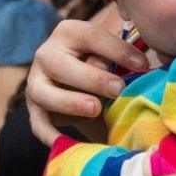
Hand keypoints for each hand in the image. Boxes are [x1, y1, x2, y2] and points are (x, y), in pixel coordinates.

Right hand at [25, 19, 148, 145]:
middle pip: (59, 63)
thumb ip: (119, 59)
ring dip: (69, 102)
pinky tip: (65, 143)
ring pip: (42, 91)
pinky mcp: (34, 106)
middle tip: (118, 89)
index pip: (91, 36)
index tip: (142, 66)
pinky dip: (48, 134)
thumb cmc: (103, 67)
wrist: (81, 84)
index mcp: (69, 33)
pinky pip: (37, 122)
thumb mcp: (109, 56)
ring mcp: (36, 80)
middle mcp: (47, 53)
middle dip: (91, 78)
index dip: (116, 50)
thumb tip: (141, 67)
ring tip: (96, 109)